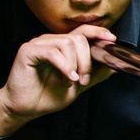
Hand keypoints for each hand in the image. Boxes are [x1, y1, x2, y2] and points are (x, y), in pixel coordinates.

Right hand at [0, 24, 116, 139]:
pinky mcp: (28, 50)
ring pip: (68, 43)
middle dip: (87, 60)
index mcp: (62, 46)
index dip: (98, 32)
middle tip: (84, 79)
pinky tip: (67, 78)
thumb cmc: (46, 96)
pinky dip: (64, 66)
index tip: (112, 40)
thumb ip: (94, 74)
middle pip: (78, 38)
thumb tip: (114, 66)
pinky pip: (53, 52)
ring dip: (75, 64)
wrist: (24, 108)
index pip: (82, 31)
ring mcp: (39, 44)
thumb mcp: (78, 85)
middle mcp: (50, 41)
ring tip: (72, 81)